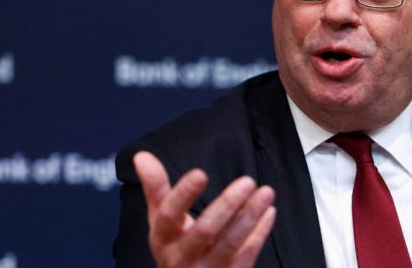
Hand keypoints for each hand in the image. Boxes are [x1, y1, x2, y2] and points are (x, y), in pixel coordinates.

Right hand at [133, 151, 276, 267]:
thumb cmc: (174, 244)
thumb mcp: (161, 219)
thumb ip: (155, 187)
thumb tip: (141, 155)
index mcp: (162, 239)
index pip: (168, 216)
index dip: (183, 195)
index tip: (201, 173)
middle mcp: (181, 258)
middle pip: (204, 231)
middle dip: (226, 205)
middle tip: (247, 181)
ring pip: (230, 245)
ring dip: (250, 217)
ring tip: (266, 192)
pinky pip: (246, 257)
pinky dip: (259, 234)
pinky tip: (269, 212)